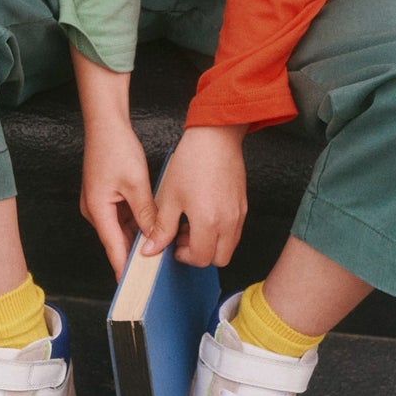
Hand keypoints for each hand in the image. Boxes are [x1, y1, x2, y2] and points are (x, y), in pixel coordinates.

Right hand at [79, 118, 157, 279]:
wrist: (105, 124)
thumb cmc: (116, 148)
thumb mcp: (136, 182)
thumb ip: (145, 212)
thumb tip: (153, 236)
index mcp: (98, 210)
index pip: (113, 248)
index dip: (125, 268)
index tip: (134, 287)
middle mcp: (95, 210)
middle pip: (116, 240)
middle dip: (135, 253)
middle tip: (156, 268)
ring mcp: (99, 203)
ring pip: (121, 228)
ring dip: (137, 236)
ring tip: (159, 247)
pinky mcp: (105, 196)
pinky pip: (121, 216)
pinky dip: (135, 221)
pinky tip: (151, 224)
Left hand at [143, 124, 247, 267]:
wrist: (215, 137)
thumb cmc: (192, 162)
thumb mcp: (169, 197)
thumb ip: (162, 228)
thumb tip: (151, 249)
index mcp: (208, 222)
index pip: (200, 258)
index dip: (184, 256)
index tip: (173, 245)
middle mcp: (228, 222)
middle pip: (219, 259)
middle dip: (200, 255)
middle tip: (183, 238)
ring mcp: (239, 214)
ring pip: (229, 246)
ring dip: (212, 244)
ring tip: (193, 223)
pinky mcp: (243, 205)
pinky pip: (235, 230)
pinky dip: (221, 231)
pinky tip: (205, 212)